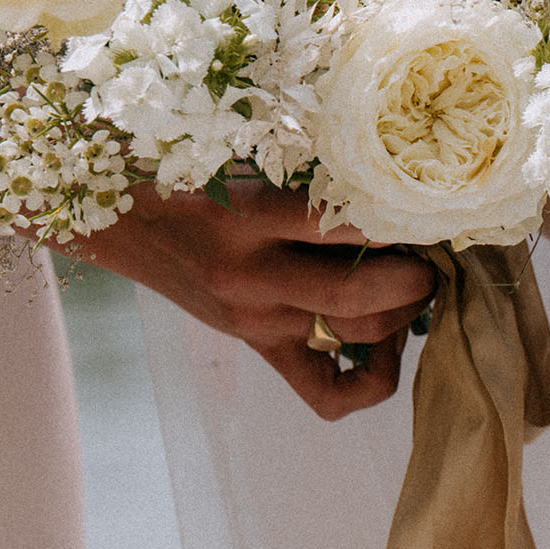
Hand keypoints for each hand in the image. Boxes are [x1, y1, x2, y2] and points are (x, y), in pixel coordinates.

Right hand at [71, 179, 434, 418]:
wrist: (117, 217)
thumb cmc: (190, 170)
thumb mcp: (246, 155)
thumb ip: (315, 172)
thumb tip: (401, 181)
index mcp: (249, 214)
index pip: (353, 222)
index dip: (408, 216)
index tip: (432, 203)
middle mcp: (253, 276)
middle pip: (367, 294)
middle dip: (418, 274)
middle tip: (431, 250)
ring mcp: (256, 321)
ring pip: (362, 336)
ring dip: (407, 312)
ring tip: (414, 282)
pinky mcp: (259, 348)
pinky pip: (330, 393)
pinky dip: (373, 376)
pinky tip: (381, 341)